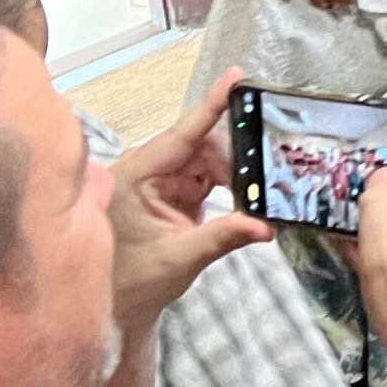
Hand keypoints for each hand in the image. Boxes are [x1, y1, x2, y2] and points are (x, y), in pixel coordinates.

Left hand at [110, 69, 270, 334]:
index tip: (238, 79)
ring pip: (208, 159)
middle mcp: (145, 170)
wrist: (120, 308)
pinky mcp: (172, 193)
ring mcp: (159, 180)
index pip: (181, 135)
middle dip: (236, 157)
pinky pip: (207, 176)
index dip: (211, 106)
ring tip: (256, 195)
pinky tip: (245, 199)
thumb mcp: (181, 258)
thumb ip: (223, 237)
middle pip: (201, 145)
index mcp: (134, 177)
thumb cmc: (134, 283)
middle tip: (266, 174)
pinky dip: (229, 186)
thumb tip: (265, 227)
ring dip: (235, 174)